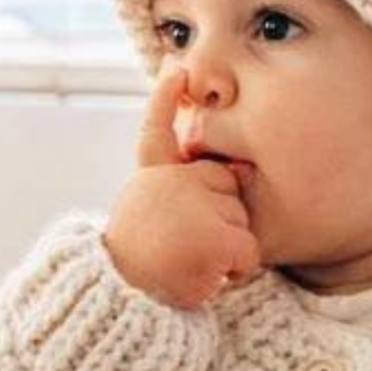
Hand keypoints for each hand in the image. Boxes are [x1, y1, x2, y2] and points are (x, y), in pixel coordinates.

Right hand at [102, 65, 262, 310]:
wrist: (123, 302)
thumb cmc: (145, 268)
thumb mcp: (153, 219)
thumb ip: (180, 190)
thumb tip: (236, 167)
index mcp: (150, 178)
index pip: (157, 130)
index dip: (165, 99)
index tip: (176, 67)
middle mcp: (169, 183)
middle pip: (226, 186)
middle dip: (221, 217)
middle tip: (184, 246)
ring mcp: (192, 207)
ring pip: (240, 221)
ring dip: (227, 249)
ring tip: (191, 263)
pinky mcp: (215, 237)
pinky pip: (249, 251)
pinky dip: (236, 271)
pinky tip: (207, 276)